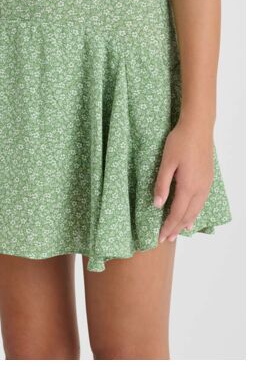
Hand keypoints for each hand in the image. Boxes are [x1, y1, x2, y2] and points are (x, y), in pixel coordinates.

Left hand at [153, 118, 213, 242]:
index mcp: (188, 186)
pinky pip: (202, 201)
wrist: (198, 127)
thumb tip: (157, 204)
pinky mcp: (208, 178)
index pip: (176, 213)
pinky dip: (195, 211)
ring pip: (197, 209)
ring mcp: (206, 183)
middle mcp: (200, 188)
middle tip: (167, 239)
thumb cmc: (180, 141)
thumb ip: (161, 184)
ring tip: (179, 230)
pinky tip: (191, 212)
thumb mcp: (166, 162)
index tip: (160, 237)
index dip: (168, 226)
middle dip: (177, 228)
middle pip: (188, 215)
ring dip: (187, 221)